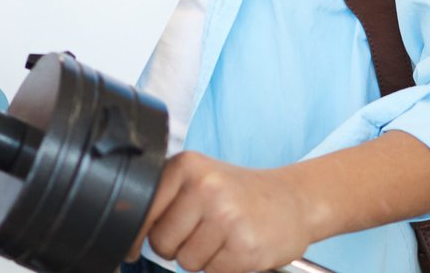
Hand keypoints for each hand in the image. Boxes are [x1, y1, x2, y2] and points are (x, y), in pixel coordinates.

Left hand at [132, 152, 312, 272]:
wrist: (295, 199)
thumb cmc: (239, 193)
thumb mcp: (201, 179)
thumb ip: (167, 200)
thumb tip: (134, 240)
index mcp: (187, 166)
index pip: (143, 210)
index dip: (137, 234)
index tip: (134, 245)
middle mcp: (205, 187)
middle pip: (162, 242)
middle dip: (175, 248)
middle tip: (200, 234)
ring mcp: (227, 217)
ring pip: (187, 262)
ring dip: (202, 259)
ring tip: (222, 237)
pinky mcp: (246, 247)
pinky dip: (223, 268)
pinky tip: (237, 247)